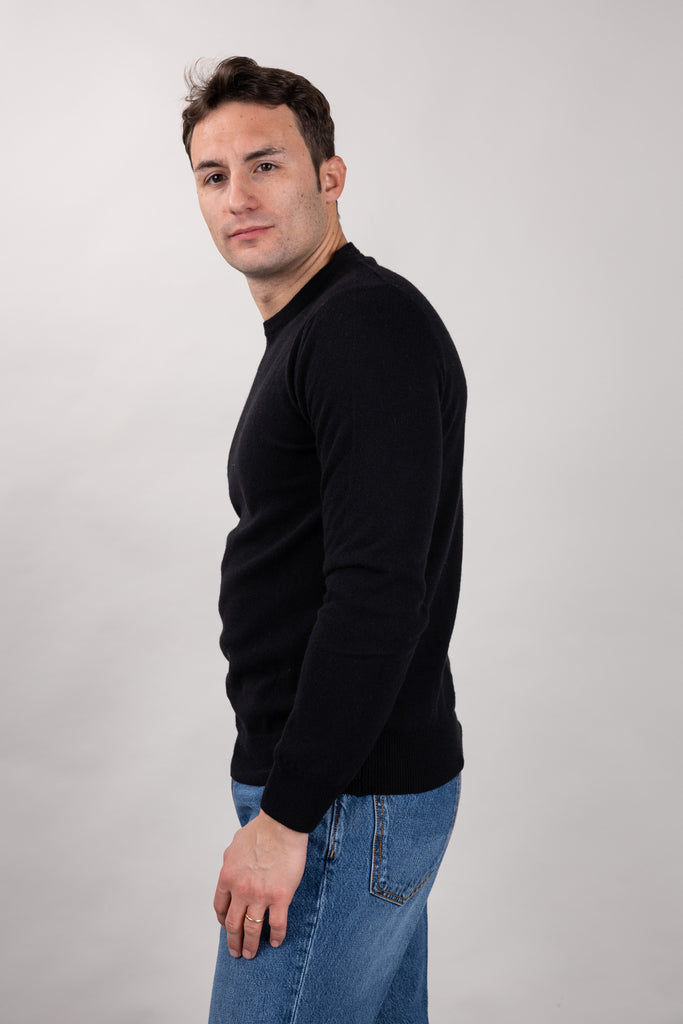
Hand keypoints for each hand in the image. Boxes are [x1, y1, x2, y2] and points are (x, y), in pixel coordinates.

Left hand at [213, 810, 308, 958]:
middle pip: (233, 924)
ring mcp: (260, 896)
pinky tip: (276, 942)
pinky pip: (277, 924)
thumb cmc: (260, 831)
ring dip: (250, 945)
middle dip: (233, 941)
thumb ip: (229, 861)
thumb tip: (229, 868)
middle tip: (236, 952)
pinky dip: (276, 936)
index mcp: (227, 878)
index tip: (227, 927)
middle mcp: (241, 891)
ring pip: (252, 929)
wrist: (281, 826)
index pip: (220, 907)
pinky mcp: (280, 898)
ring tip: (251, 954)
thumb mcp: (234, 845)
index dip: (223, 920)